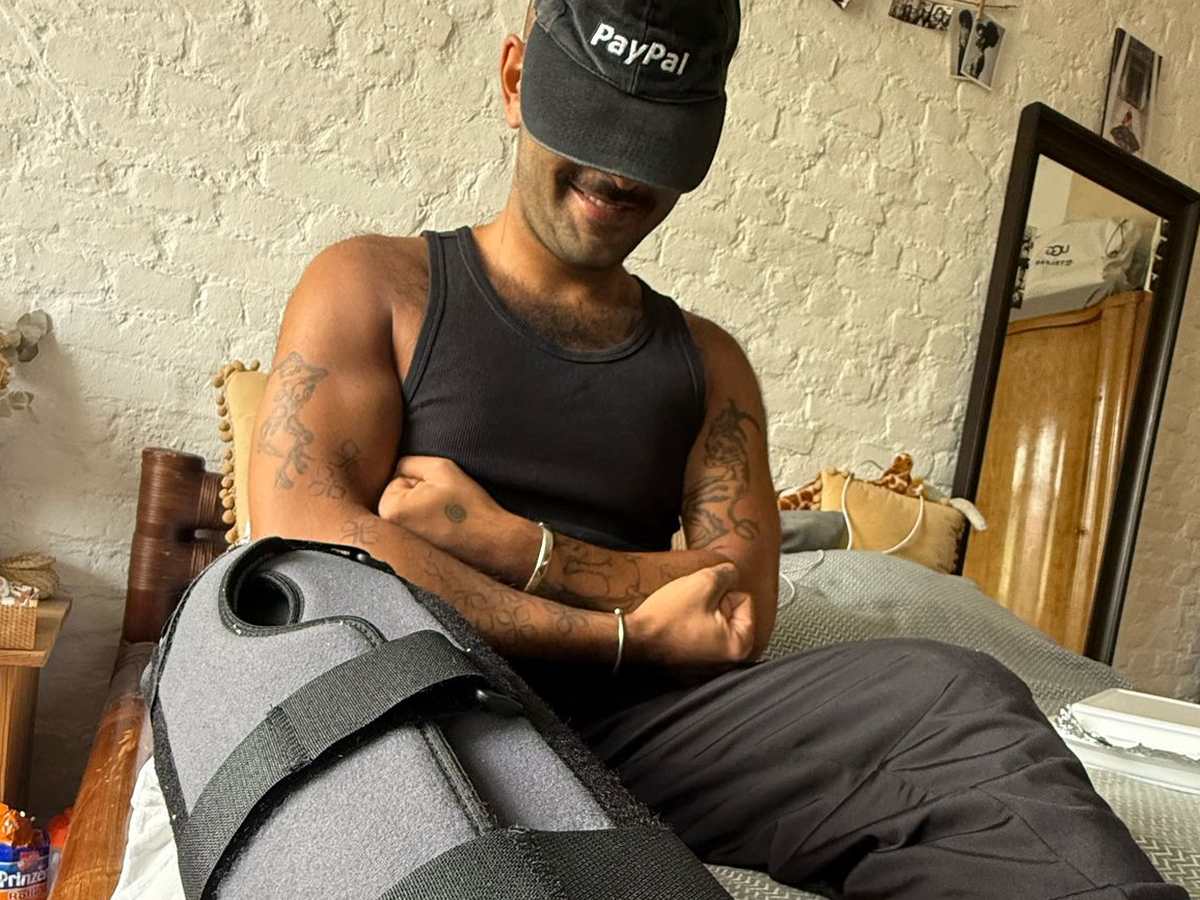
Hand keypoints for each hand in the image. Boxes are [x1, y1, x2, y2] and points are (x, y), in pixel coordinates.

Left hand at [377, 456, 511, 572]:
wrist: (492, 542)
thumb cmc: (468, 505)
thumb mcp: (440, 468)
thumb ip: (410, 462)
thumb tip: (397, 468)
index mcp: (389, 509)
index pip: (398, 478)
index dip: (423, 480)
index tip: (441, 494)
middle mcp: (389, 532)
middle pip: (401, 497)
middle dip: (420, 496)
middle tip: (445, 507)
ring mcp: (400, 547)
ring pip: (410, 512)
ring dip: (425, 510)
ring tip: (447, 519)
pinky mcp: (413, 557)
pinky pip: (417, 529)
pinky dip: (430, 527)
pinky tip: (447, 532)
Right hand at [626, 562, 753, 674]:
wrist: (633, 637)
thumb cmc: (667, 616)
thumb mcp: (702, 582)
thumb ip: (726, 573)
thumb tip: (732, 573)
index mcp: (739, 646)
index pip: (745, 600)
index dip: (722, 593)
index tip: (702, 603)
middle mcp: (728, 662)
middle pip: (732, 614)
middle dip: (714, 605)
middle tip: (692, 610)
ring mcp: (709, 668)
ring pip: (716, 624)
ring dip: (703, 615)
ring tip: (683, 618)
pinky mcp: (692, 668)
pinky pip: (701, 638)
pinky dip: (692, 630)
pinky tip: (677, 629)